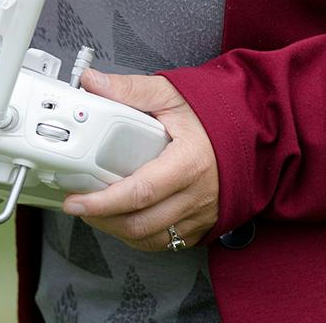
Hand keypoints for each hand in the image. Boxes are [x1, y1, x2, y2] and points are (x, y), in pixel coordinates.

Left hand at [61, 69, 218, 251]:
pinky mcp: (201, 225)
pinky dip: (140, 235)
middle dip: (102, 219)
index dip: (103, 202)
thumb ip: (129, 89)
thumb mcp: (170, 93)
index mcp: (189, 162)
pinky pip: (165, 242)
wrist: (248, 126)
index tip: (77, 201)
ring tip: (98, 210)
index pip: (140, 192)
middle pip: (140, 224)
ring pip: (150, 238)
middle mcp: (196, 194)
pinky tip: (126, 217)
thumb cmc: (211, 112)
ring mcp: (200, 214)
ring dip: (117, 230)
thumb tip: (93, 84)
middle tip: (79, 205)